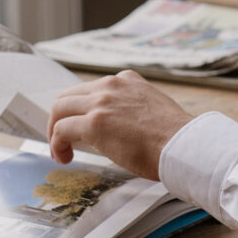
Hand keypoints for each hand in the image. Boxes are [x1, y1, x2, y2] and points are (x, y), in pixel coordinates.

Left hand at [47, 71, 193, 180]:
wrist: (182, 145)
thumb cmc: (173, 137)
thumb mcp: (151, 108)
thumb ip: (131, 109)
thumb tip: (119, 127)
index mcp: (127, 80)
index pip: (91, 89)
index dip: (80, 109)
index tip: (80, 124)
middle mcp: (111, 85)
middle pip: (69, 95)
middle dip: (61, 117)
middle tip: (63, 137)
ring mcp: (101, 102)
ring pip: (60, 109)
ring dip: (55, 130)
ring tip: (61, 149)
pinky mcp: (94, 123)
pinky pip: (62, 130)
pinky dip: (57, 144)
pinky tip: (64, 156)